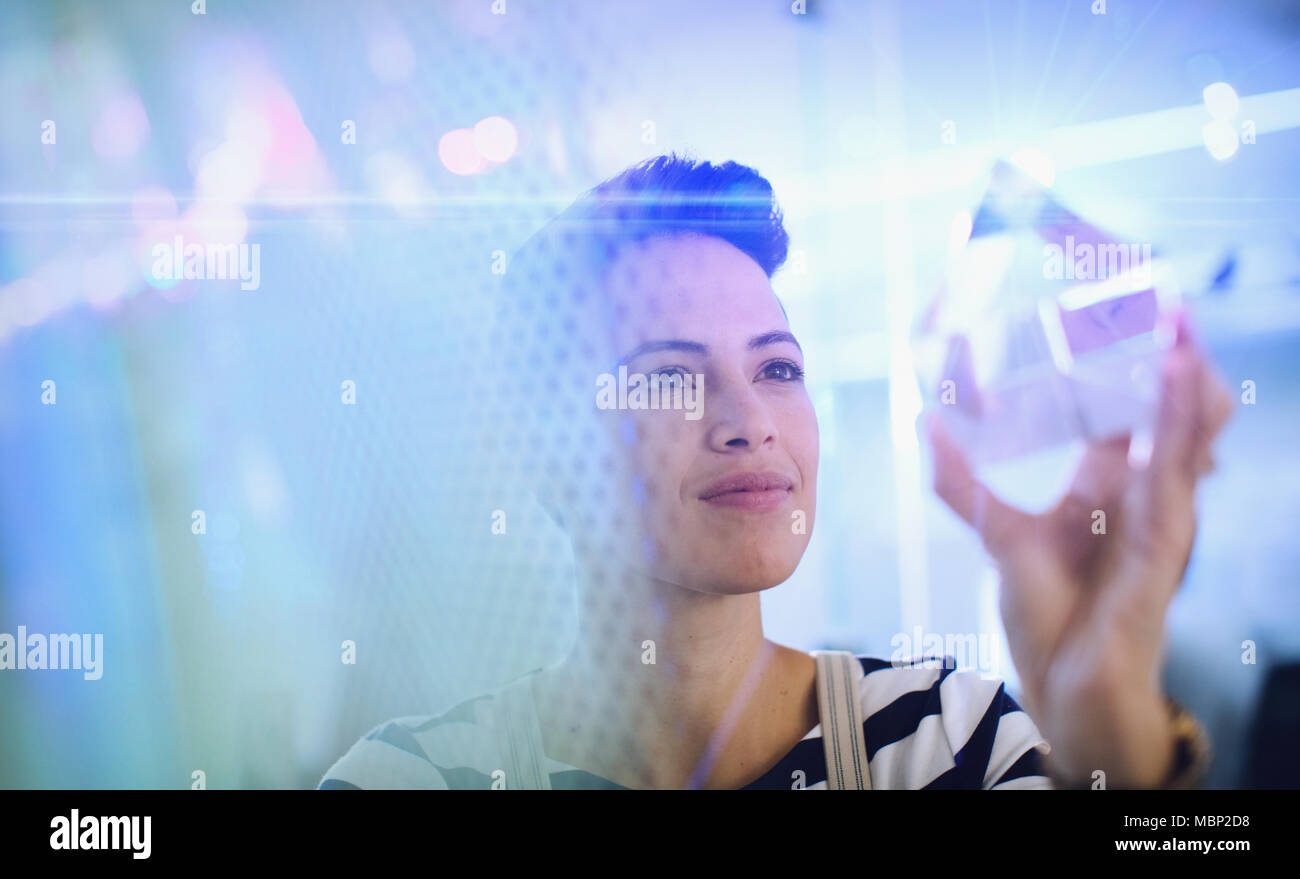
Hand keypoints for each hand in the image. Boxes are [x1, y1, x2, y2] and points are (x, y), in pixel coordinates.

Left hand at [927, 311, 1233, 786]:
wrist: (1065, 685)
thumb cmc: (1048, 613)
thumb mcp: (998, 532)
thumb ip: (962, 481)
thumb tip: (926, 423)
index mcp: (1110, 481)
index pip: (1129, 406)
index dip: (1133, 361)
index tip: (1123, 308)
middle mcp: (1142, 490)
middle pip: (1173, 410)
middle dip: (1177, 358)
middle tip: (1169, 302)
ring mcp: (1160, 514)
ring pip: (1188, 432)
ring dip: (1187, 379)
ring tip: (1181, 325)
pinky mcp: (1164, 543)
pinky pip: (1176, 475)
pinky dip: (1179, 428)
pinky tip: (1177, 385)